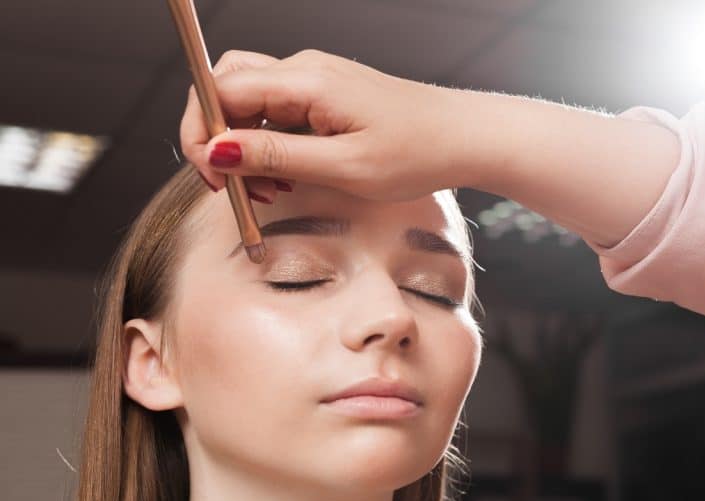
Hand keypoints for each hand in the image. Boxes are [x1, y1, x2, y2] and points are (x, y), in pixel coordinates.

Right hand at [180, 49, 466, 202]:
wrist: (466, 138)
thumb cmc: (419, 152)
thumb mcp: (344, 167)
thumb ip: (277, 157)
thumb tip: (216, 151)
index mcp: (307, 80)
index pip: (219, 91)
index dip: (203, 135)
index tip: (214, 180)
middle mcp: (306, 70)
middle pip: (226, 88)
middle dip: (217, 138)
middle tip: (233, 188)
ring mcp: (317, 80)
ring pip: (250, 103)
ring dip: (245, 147)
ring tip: (270, 191)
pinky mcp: (328, 96)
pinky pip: (278, 113)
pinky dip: (270, 146)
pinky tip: (289, 178)